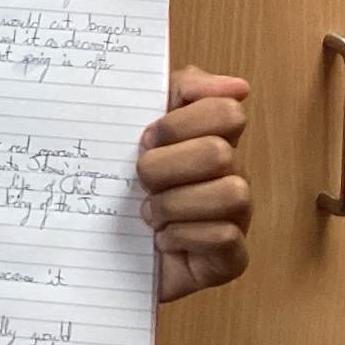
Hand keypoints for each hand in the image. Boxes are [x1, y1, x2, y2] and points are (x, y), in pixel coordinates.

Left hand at [137, 65, 250, 302]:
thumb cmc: (124, 185)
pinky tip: (162, 241)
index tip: (147, 138)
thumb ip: (179, 91)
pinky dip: (181, 237)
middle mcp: (232, 175)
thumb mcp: (137, 126)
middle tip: (142, 182)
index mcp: (212, 139)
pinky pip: (223, 237)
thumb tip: (238, 86)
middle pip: (219, 153)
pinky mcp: (232, 258)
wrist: (106, 252)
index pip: (227, 111)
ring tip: (150, 215)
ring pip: (230, 194)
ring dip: (173, 205)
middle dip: (166, 167)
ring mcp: (237, 217)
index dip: (179, 123)